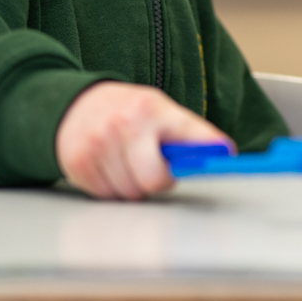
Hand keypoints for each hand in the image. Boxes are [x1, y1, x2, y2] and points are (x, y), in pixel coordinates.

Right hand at [55, 82, 229, 199]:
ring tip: (126, 163)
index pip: (190, 137)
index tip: (226, 158)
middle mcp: (125, 124)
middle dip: (157, 180)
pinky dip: (110, 188)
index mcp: (153, 109)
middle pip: (155, 180)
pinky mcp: (78, 163)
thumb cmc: (128, 113)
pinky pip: (107, 195)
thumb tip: (225, 151)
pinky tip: (108, 167)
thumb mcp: (160, 111)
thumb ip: (190, 134)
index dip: (207, 152)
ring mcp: (98, 144)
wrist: (75, 105)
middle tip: (152, 167)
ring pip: (130, 192)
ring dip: (132, 186)